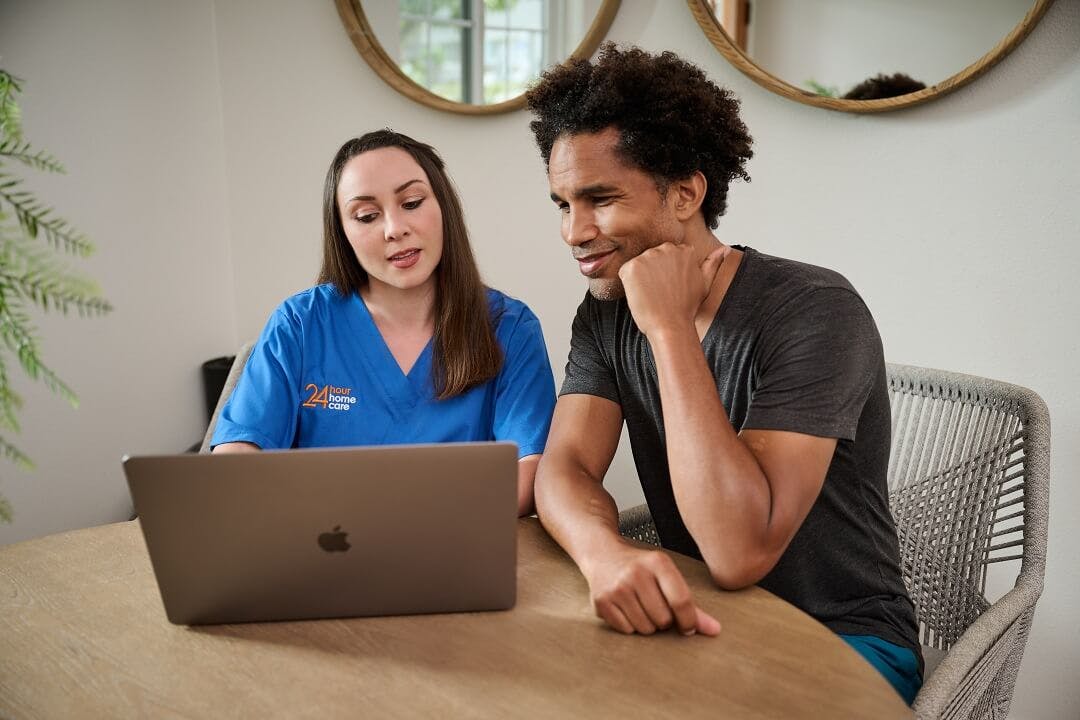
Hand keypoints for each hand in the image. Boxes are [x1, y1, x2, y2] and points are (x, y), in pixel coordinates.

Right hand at [584, 542, 721, 635]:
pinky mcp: (601, 601)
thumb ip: (690, 604)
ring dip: (647, 624)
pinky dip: (629, 626)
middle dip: (664, 621)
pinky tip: (625, 608)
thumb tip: (714, 630)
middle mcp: (636, 573)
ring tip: (640, 606)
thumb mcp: (666, 576)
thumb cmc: (641, 568)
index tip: (688, 627)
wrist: (602, 554)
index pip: (681, 601)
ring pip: (645, 629)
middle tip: (656, 607)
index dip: (689, 621)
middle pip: (663, 620)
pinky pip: (626, 631)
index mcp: (658, 562)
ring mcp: (617, 588)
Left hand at [618, 243, 728, 337]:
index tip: (668, 286)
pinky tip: (641, 295)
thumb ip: (712, 263)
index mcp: (683, 250)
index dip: (665, 272)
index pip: (667, 255)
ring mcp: (648, 256)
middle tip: (659, 292)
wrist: (671, 325)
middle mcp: (666, 249)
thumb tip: (725, 249)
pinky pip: (625, 272)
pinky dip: (629, 284)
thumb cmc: (687, 308)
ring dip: (641, 278)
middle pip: (652, 257)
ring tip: (652, 295)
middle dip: (652, 272)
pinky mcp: (632, 267)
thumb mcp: (705, 283)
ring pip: (639, 264)